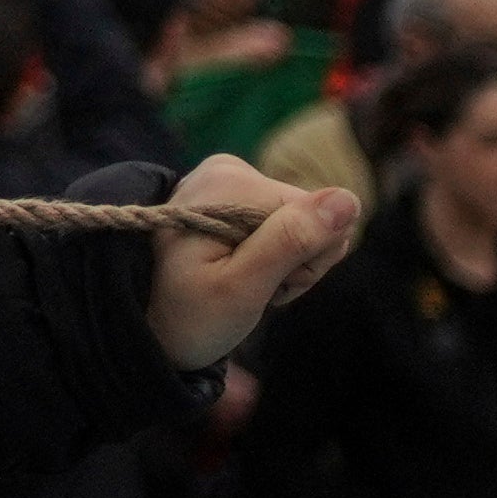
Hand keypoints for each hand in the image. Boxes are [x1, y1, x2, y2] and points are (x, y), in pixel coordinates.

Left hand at [144, 155, 362, 372]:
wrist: (147, 328)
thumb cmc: (191, 318)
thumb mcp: (243, 288)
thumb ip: (292, 242)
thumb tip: (349, 198)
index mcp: (231, 182)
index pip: (322, 216)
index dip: (305, 263)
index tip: (264, 285)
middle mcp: (230, 169)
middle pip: (313, 219)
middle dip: (292, 263)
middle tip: (250, 288)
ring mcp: (230, 180)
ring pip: (303, 226)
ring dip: (282, 265)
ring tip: (238, 283)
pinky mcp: (234, 196)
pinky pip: (284, 226)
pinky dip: (270, 259)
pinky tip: (237, 273)